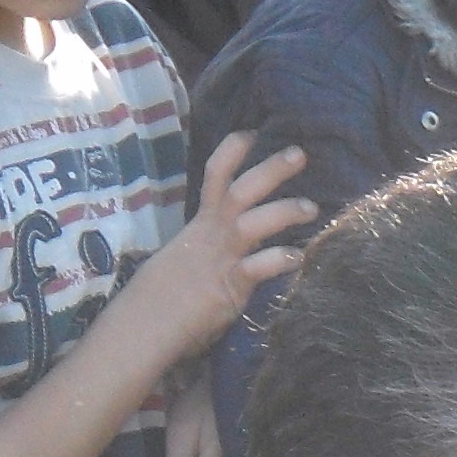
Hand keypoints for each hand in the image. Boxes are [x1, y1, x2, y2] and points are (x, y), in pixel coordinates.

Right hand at [134, 135, 315, 364]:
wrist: (144, 324)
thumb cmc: (164, 298)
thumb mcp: (184, 260)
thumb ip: (208, 247)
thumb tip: (229, 245)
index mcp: (200, 225)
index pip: (214, 177)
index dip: (232, 152)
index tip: (252, 133)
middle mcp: (211, 234)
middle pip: (240, 190)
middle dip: (270, 170)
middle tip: (299, 153)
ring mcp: (220, 258)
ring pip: (252, 223)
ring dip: (284, 212)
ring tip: (312, 208)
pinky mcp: (228, 287)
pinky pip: (257, 268)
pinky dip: (279, 260)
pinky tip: (300, 257)